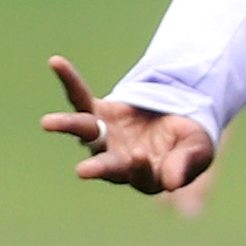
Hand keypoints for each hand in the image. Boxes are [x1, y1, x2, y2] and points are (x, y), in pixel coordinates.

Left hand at [42, 56, 215, 195]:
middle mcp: (119, 161)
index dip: (140, 168)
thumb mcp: (197, 150)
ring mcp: (105, 137)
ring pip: (86, 132)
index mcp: (145, 176)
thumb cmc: (190, 142)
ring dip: (69, 126)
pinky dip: (69, 80)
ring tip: (48, 123)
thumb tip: (172, 183)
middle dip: (97, 167)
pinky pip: (80, 97)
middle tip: (84, 171)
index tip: (140, 156)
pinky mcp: (98, 112)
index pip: (140, 176)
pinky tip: (56, 62)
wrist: (179, 117)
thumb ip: (185, 164)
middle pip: (106, 164)